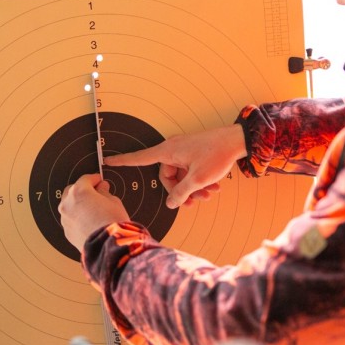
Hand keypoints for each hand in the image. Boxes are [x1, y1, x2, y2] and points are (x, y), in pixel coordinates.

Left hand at [59, 173, 129, 252]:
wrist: (107, 247)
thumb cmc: (112, 224)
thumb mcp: (114, 202)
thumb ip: (105, 192)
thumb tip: (102, 189)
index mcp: (79, 192)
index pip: (86, 179)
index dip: (95, 179)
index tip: (100, 181)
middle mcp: (68, 204)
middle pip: (73, 191)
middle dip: (83, 190)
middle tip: (96, 194)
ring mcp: (65, 218)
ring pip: (69, 206)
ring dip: (78, 205)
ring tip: (92, 209)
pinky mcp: (67, 232)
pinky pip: (71, 220)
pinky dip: (77, 218)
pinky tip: (88, 222)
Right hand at [104, 124, 245, 208]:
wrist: (237, 141)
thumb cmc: (217, 154)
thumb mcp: (197, 179)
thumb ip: (181, 193)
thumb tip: (171, 203)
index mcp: (168, 151)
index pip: (139, 158)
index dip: (123, 161)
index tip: (107, 160)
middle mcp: (173, 149)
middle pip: (166, 176)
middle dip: (180, 190)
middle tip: (195, 201)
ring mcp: (184, 151)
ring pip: (181, 175)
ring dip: (192, 188)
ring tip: (208, 195)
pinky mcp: (193, 153)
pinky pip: (189, 170)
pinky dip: (198, 180)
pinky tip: (212, 188)